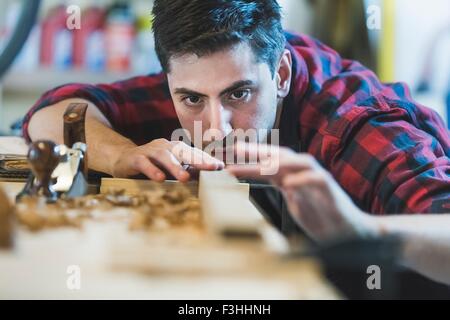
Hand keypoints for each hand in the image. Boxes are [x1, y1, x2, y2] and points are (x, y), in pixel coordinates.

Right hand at [111, 139, 223, 181]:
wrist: (122, 159)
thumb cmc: (151, 165)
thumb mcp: (170, 169)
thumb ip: (186, 172)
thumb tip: (207, 179)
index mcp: (175, 148)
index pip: (193, 153)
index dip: (206, 160)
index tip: (220, 167)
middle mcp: (164, 146)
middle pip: (183, 151)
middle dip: (198, 160)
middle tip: (211, 168)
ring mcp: (149, 151)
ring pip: (164, 156)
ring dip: (175, 167)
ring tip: (185, 178)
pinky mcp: (135, 158)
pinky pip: (145, 163)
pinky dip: (152, 170)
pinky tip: (160, 178)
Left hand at [227, 142, 376, 241]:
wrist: (348, 231)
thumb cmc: (320, 216)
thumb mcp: (294, 201)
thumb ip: (280, 187)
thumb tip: (258, 179)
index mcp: (294, 176)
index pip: (270, 161)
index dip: (251, 157)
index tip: (229, 156)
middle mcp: (305, 173)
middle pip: (281, 156)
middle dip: (259, 151)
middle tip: (237, 150)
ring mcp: (319, 180)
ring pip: (300, 162)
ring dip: (280, 161)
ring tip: (261, 165)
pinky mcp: (332, 191)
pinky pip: (319, 179)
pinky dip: (303, 179)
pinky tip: (289, 183)